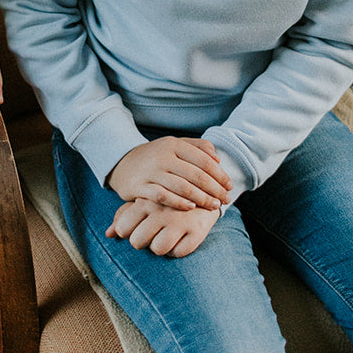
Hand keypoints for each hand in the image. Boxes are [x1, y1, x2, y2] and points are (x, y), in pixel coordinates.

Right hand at [107, 137, 230, 210]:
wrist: (122, 163)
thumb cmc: (155, 156)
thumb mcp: (174, 145)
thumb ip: (197, 147)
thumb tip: (217, 158)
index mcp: (173, 144)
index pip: (203, 160)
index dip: (219, 174)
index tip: (230, 186)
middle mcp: (163, 156)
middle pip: (196, 175)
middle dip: (215, 189)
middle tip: (226, 200)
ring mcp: (151, 172)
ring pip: (182, 187)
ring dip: (202, 198)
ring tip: (214, 206)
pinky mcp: (140, 187)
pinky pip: (163, 197)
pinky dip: (179, 203)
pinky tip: (191, 208)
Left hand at [107, 196, 220, 257]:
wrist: (205, 187)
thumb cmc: (167, 197)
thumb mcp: (145, 200)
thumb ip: (123, 215)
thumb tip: (107, 234)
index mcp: (145, 200)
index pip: (123, 228)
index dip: (128, 233)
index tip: (137, 227)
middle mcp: (161, 210)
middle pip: (137, 242)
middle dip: (143, 241)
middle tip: (152, 233)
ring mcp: (180, 220)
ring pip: (158, 249)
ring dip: (160, 246)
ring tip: (166, 235)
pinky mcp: (197, 230)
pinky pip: (179, 252)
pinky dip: (178, 249)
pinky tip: (180, 237)